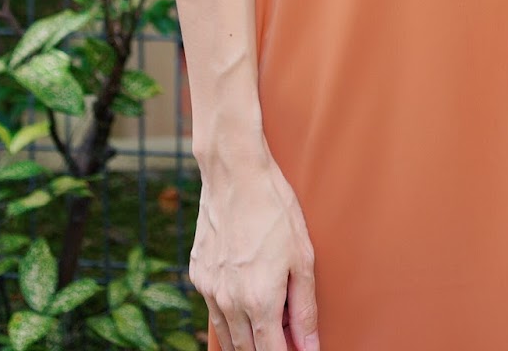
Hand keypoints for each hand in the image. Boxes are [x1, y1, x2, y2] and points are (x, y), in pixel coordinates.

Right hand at [189, 140, 319, 350]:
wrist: (235, 174)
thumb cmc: (274, 209)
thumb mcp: (302, 257)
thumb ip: (304, 308)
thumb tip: (309, 346)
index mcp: (259, 301)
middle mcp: (229, 302)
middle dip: (267, 349)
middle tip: (286, 332)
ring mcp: (209, 289)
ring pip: (227, 336)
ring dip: (247, 339)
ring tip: (269, 319)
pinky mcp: (198, 274)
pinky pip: (213, 308)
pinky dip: (229, 314)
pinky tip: (245, 294)